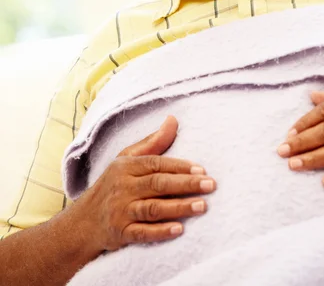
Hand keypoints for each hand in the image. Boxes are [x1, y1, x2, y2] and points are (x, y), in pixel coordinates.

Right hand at [74, 115, 215, 252]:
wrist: (84, 221)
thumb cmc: (113, 184)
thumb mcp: (126, 159)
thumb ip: (153, 142)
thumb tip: (173, 119)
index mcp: (126, 167)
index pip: (156, 164)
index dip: (179, 166)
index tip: (202, 170)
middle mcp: (123, 187)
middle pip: (158, 184)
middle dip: (185, 184)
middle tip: (210, 185)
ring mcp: (121, 211)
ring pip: (153, 208)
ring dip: (179, 207)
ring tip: (202, 206)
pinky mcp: (120, 233)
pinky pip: (142, 233)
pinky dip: (160, 232)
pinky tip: (179, 229)